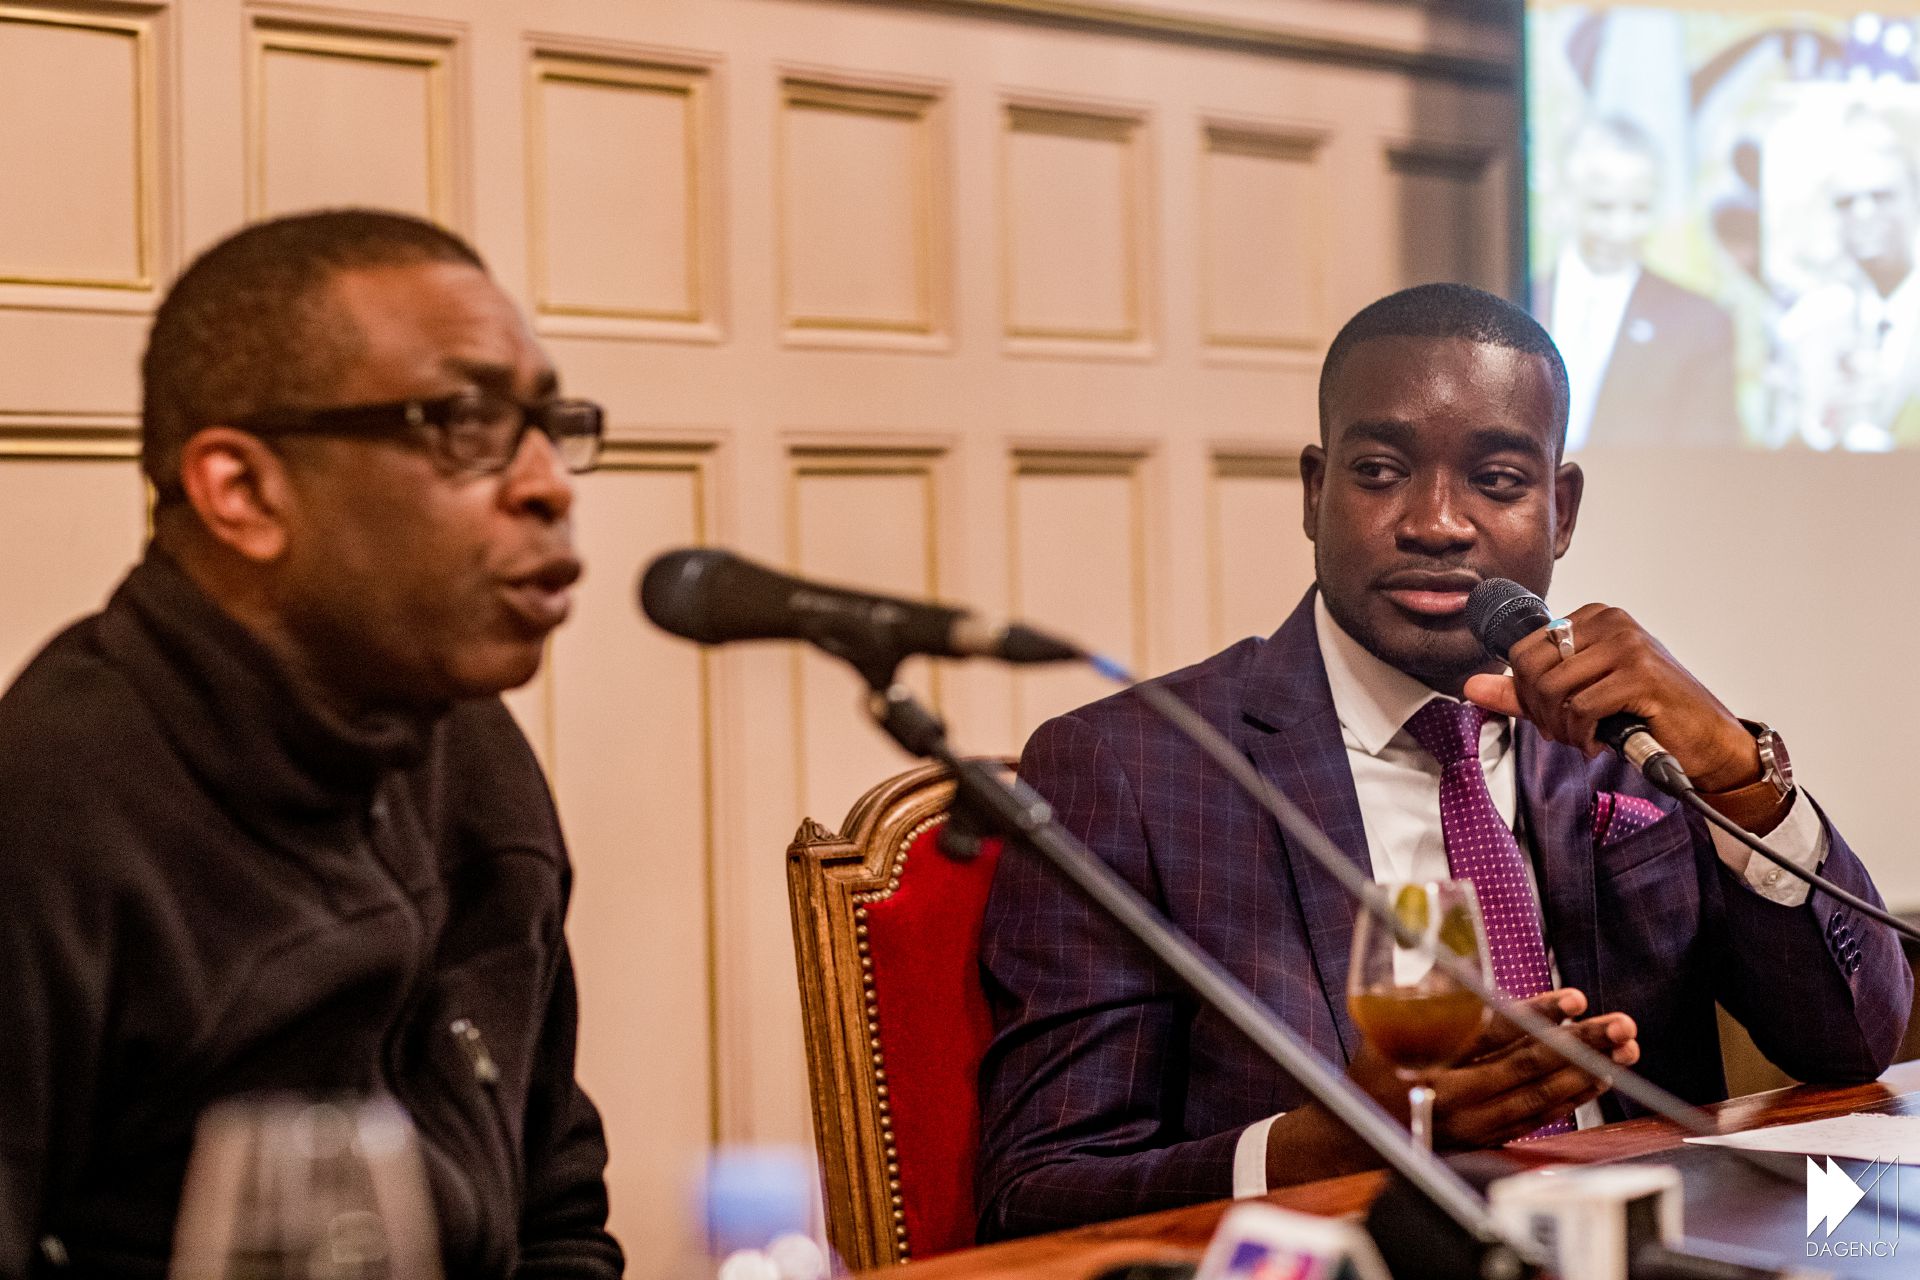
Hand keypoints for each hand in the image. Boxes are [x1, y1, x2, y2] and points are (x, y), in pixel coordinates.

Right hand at [1345, 988, 1638, 1147]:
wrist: (1353, 1139)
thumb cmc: (1367, 1077)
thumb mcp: (1378, 1033)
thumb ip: (1416, 1003)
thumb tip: (1448, 962)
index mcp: (1431, 1067)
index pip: (1495, 1035)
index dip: (1537, 1015)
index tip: (1573, 997)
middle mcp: (1458, 1101)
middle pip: (1530, 1067)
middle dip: (1582, 1042)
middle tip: (1620, 1023)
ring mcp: (1476, 1126)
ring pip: (1542, 1095)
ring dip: (1588, 1070)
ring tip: (1623, 1047)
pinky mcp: (1486, 1139)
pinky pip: (1538, 1117)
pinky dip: (1571, 1098)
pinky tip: (1598, 1077)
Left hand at [1461, 603, 1760, 793]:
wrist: (1707, 741)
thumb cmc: (1647, 715)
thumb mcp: (1579, 697)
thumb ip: (1524, 692)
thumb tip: (1471, 687)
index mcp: (1593, 618)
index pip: (1524, 650)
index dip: (1526, 692)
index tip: (1550, 716)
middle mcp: (1610, 623)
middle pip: (1533, 668)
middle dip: (1539, 711)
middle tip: (1564, 732)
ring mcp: (1628, 645)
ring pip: (1554, 689)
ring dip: (1559, 728)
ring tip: (1581, 739)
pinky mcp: (1640, 676)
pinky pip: (1580, 708)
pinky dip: (1580, 736)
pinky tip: (1597, 745)